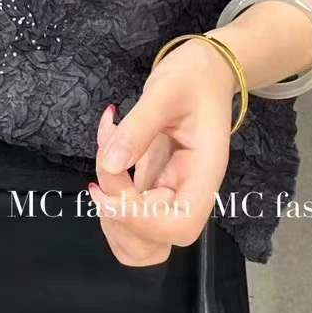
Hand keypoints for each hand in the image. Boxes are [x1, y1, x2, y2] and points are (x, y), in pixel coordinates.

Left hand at [89, 36, 238, 268]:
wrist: (205, 69)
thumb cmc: (193, 75)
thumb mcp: (165, 91)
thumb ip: (140, 127)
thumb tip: (113, 163)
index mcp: (204, 174)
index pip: (180, 226)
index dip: (140, 221)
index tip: (109, 194)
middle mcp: (188, 192)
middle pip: (155, 242)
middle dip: (118, 215)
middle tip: (109, 164)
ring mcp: (170, 192)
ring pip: (136, 235)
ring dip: (108, 207)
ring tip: (108, 155)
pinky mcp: (153, 184)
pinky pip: (126, 207)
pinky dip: (106, 189)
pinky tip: (108, 147)